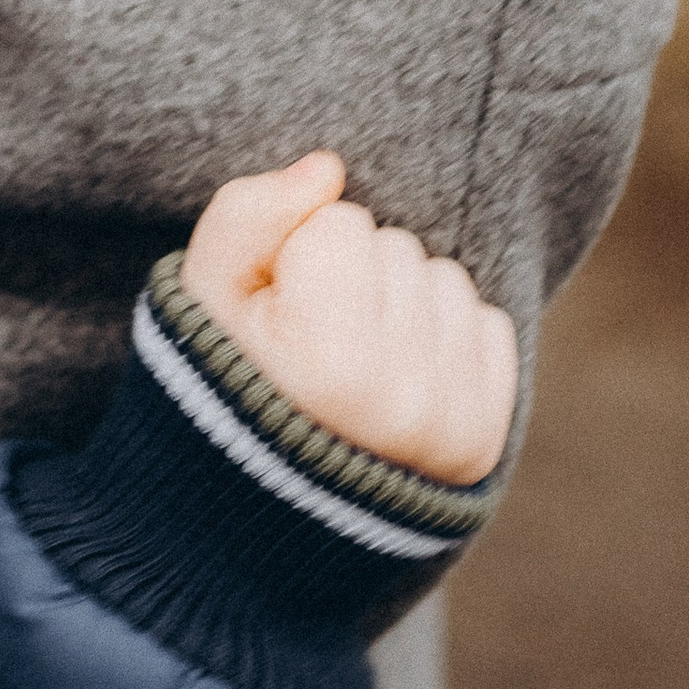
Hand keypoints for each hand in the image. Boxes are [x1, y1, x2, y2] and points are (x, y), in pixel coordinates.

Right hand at [178, 154, 518, 485]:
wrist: (252, 519)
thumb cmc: (220, 384)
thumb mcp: (198, 297)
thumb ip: (247, 215)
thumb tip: (329, 169)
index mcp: (328, 365)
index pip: (340, 224)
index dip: (296, 255)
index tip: (273, 315)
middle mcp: (402, 400)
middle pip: (396, 248)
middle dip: (351, 278)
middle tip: (309, 345)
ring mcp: (451, 425)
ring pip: (445, 280)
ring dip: (401, 303)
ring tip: (351, 364)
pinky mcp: (483, 440)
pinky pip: (489, 325)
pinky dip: (443, 338)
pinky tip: (393, 380)